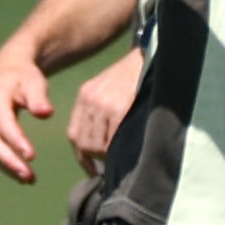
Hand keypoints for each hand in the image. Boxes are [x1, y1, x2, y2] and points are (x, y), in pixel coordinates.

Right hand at [0, 37, 51, 179]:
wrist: (7, 70)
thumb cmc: (23, 76)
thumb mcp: (33, 81)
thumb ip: (38, 98)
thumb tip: (45, 113)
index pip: (4, 124)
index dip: (16, 141)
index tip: (32, 156)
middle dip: (10, 161)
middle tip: (29, 177)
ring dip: (9, 167)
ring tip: (30, 180)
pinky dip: (8, 165)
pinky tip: (25, 176)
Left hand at [68, 47, 144, 173]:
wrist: (150, 55)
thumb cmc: (136, 76)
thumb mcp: (110, 88)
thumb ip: (102, 111)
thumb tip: (103, 144)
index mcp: (86, 95)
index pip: (74, 134)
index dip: (82, 156)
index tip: (92, 170)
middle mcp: (90, 100)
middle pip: (83, 142)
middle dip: (95, 158)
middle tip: (111, 163)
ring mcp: (103, 104)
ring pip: (95, 144)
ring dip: (107, 156)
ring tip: (121, 157)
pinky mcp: (119, 108)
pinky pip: (112, 139)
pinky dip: (117, 150)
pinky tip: (126, 152)